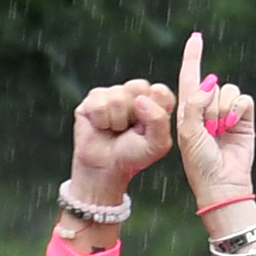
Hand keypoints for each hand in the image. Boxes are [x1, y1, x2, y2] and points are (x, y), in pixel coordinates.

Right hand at [69, 80, 175, 204]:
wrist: (105, 168)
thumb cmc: (132, 155)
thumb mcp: (157, 144)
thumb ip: (159, 120)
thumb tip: (140, 99)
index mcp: (155, 102)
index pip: (160, 91)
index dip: (155, 108)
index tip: (147, 127)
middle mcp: (135, 94)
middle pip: (139, 86)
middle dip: (134, 113)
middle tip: (130, 128)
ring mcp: (114, 93)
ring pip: (117, 97)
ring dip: (117, 121)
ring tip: (116, 129)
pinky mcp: (94, 98)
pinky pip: (99, 104)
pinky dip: (101, 121)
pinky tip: (102, 126)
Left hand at [176, 33, 255, 217]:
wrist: (222, 183)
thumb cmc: (200, 162)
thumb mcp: (187, 133)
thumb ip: (194, 104)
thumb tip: (211, 83)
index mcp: (189, 110)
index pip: (190, 77)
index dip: (193, 56)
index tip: (196, 37)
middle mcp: (208, 108)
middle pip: (212, 84)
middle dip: (210, 106)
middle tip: (208, 131)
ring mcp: (227, 112)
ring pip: (228, 90)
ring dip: (223, 111)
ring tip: (220, 132)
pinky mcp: (244, 117)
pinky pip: (243, 99)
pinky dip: (238, 110)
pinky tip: (233, 127)